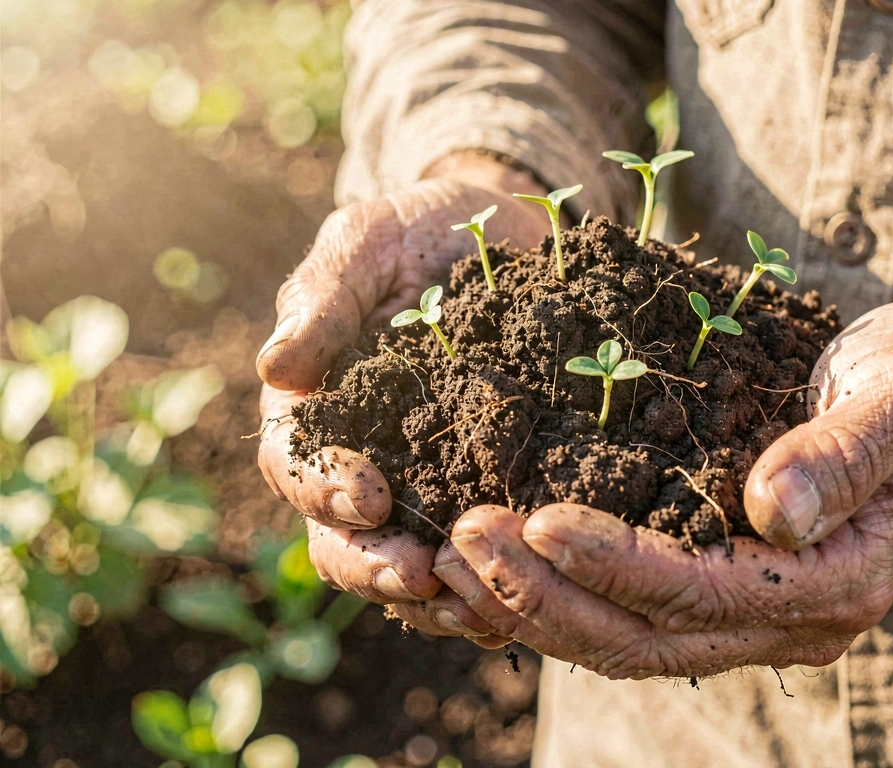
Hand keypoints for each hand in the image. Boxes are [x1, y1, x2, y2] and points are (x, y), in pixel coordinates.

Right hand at [256, 153, 549, 643]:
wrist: (501, 236)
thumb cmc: (420, 231)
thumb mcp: (369, 241)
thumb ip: (324, 295)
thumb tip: (277, 365)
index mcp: (321, 407)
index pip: (298, 465)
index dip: (324, 488)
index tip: (368, 495)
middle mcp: (364, 459)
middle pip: (345, 539)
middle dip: (376, 565)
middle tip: (420, 576)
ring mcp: (425, 485)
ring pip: (409, 565)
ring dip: (435, 597)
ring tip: (478, 609)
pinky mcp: (487, 492)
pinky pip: (477, 557)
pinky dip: (491, 585)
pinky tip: (523, 602)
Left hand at [433, 302, 892, 676]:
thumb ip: (845, 455)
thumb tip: (775, 511)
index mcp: (841, 578)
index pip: (704, 590)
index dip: (615, 563)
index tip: (534, 520)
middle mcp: (797, 616)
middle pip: (649, 636)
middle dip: (547, 597)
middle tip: (461, 541)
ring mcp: (763, 612)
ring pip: (630, 640)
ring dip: (538, 608)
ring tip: (455, 559)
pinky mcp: (734, 588)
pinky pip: (636, 616)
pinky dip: (564, 599)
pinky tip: (501, 567)